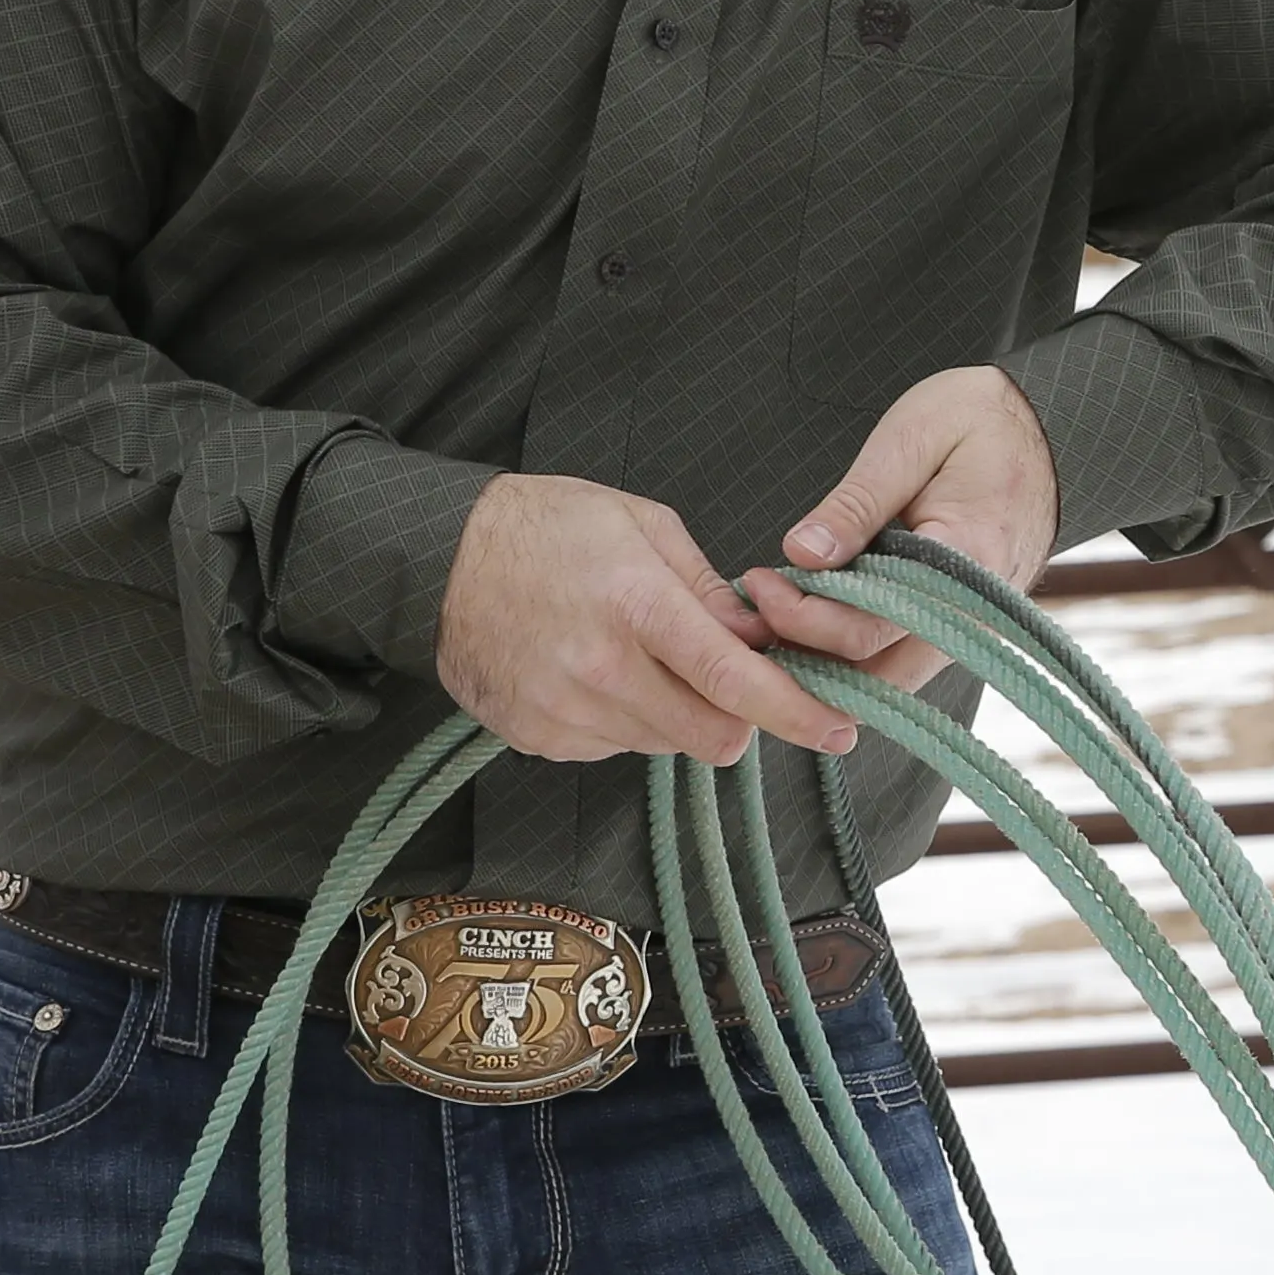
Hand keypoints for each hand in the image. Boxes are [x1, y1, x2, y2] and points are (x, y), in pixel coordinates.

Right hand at [437, 473, 860, 767]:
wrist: (437, 558)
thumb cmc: (546, 527)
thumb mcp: (641, 526)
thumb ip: (707, 588)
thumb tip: (760, 637)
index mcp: (637, 605)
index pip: (734, 680)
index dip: (795, 712)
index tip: (837, 728)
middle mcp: (600, 669)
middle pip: (710, 734)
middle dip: (738, 716)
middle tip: (725, 678)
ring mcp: (563, 711)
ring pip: (663, 745)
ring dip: (677, 715)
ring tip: (641, 657)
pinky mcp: (536, 737)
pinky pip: (612, 748)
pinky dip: (625, 722)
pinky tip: (596, 674)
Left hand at [745, 365, 1060, 694]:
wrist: (1050, 431)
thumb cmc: (979, 422)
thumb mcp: (910, 440)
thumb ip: (857, 504)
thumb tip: (801, 555)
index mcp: (968, 561)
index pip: (871, 625)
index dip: (803, 616)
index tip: (758, 581)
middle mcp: (976, 614)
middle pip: (876, 674)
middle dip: (802, 652)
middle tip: (753, 604)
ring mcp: (973, 628)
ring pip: (888, 683)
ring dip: (824, 664)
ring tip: (773, 617)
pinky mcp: (962, 628)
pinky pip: (901, 662)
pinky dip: (852, 655)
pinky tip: (811, 621)